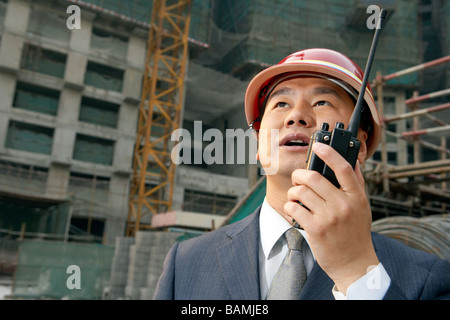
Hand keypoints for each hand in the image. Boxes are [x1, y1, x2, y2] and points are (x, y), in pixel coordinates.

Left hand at [284, 142, 378, 292]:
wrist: (354, 263)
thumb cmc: (356, 233)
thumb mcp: (362, 207)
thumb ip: (356, 184)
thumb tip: (353, 161)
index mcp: (357, 197)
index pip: (344, 168)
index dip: (330, 153)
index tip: (319, 146)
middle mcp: (344, 205)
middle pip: (314, 177)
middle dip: (299, 175)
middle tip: (297, 179)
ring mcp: (329, 217)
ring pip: (300, 191)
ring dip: (293, 192)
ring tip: (295, 197)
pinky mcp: (315, 229)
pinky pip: (294, 208)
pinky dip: (290, 206)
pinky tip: (294, 210)